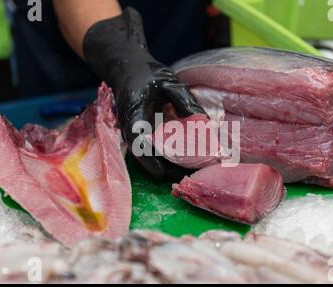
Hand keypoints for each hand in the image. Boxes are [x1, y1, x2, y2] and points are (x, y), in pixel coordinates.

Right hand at [83, 7, 205, 178]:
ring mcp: (135, 134)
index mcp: (134, 115)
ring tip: (195, 167)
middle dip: (168, 169)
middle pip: (146, 158)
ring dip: (169, 165)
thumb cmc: (146, 73)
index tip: (167, 172)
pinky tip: (188, 157)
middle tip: (195, 171)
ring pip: (149, 158)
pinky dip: (169, 157)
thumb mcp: (169, 82)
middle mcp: (131, 129)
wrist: (127, 68)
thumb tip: (205, 123)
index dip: (151, 161)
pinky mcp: (142, 136)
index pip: (139, 144)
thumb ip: (185, 101)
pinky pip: (153, 152)